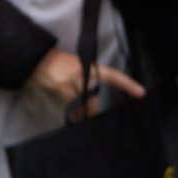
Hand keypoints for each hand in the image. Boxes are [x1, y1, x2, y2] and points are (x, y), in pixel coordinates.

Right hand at [28, 46, 146, 109]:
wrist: (36, 60)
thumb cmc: (57, 62)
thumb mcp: (76, 67)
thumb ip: (86, 80)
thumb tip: (91, 99)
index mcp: (89, 67)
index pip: (112, 76)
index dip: (127, 84)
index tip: (140, 92)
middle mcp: (83, 75)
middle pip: (93, 100)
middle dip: (92, 111)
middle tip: (93, 118)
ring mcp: (72, 84)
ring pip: (82, 106)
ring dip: (80, 113)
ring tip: (77, 116)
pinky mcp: (61, 91)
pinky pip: (70, 108)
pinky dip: (70, 113)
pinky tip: (68, 114)